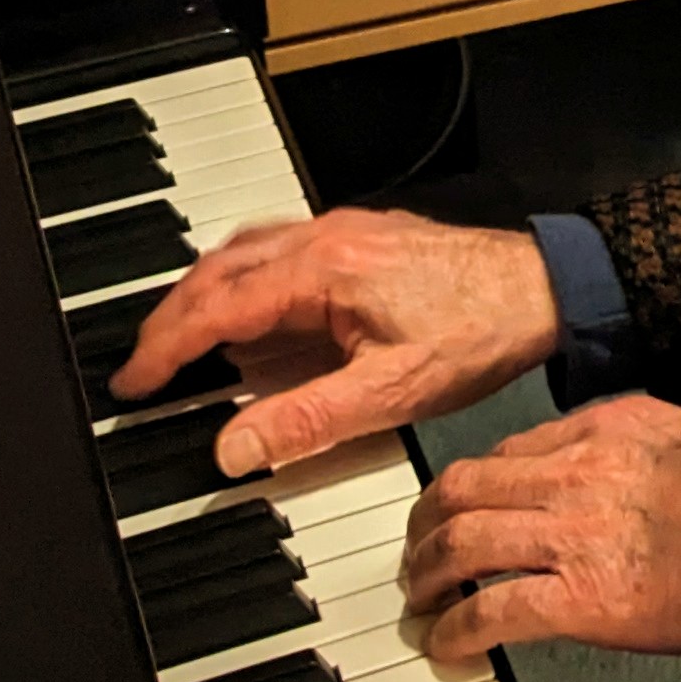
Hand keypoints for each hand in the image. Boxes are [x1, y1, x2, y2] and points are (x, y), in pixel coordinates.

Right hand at [113, 210, 563, 479]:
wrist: (548, 288)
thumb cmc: (483, 328)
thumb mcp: (393, 391)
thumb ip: (307, 421)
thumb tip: (234, 449)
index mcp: (322, 269)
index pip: (215, 308)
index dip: (165, 348)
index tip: (132, 382)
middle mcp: (325, 239)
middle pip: (218, 273)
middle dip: (171, 319)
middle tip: (143, 367)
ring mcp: (345, 233)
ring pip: (244, 255)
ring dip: (204, 294)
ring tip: (180, 340)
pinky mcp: (364, 239)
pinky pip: (279, 251)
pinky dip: (244, 281)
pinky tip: (250, 310)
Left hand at [402, 395, 680, 665]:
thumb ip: (647, 443)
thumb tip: (626, 460)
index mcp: (611, 428)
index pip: (511, 449)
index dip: (476, 484)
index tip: (469, 506)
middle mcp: (580, 472)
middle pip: (465, 489)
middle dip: (428, 525)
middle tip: (419, 555)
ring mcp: (576, 534)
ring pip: (461, 545)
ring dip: (428, 577)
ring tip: (422, 603)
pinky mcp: (582, 599)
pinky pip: (491, 612)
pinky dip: (457, 631)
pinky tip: (449, 646)